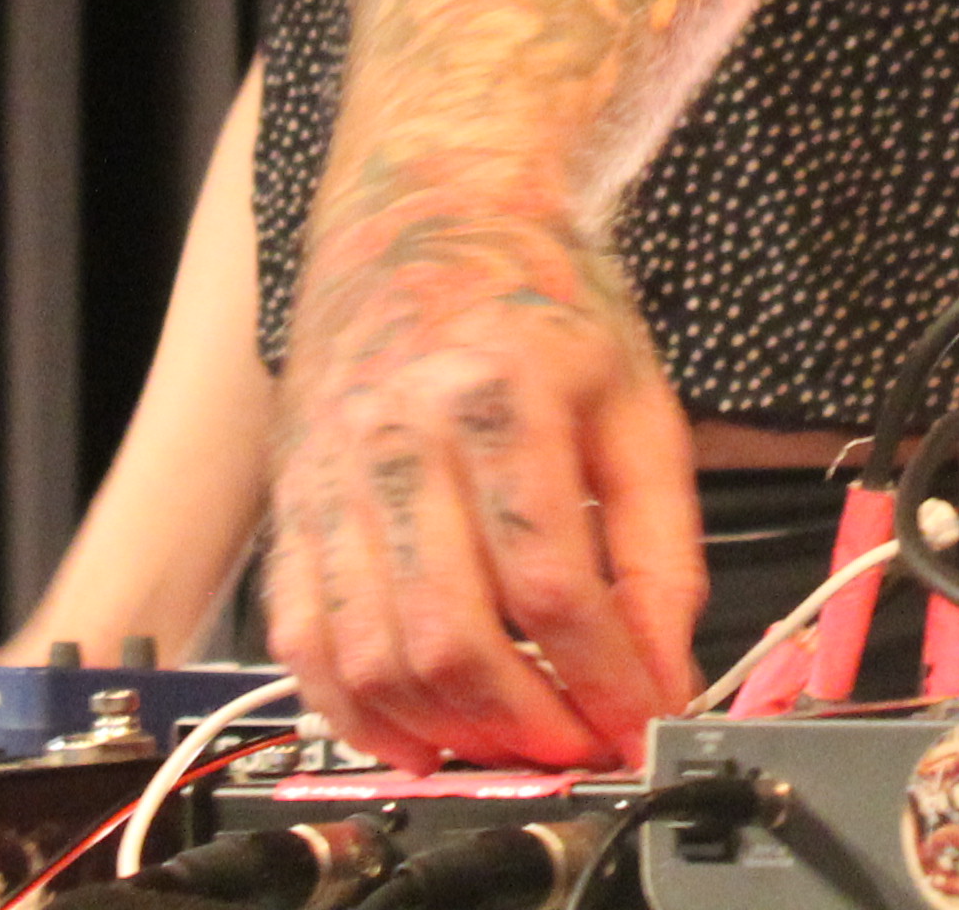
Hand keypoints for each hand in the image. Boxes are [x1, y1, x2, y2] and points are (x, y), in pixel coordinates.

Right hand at [264, 198, 703, 767]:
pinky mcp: (291, 499)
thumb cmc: (539, 298)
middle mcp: (400, 433)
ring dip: (446, 732)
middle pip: (452, 633)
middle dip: (528, 725)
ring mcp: (330, 471)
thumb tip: (667, 675)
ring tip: (510, 748)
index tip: (642, 726)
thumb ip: (661, 546)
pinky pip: (300, 637)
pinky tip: (415, 735)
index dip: (604, 680)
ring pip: (368, 652)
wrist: (427, 207)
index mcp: (501, 394)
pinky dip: (354, 711)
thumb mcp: (638, 400)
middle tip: (580, 752)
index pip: (552, 583)